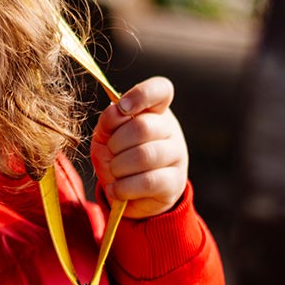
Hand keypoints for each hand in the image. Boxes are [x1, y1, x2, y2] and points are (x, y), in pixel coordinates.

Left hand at [90, 76, 188, 218]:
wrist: (129, 194)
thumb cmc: (118, 157)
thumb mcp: (107, 136)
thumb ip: (109, 120)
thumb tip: (117, 110)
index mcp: (155, 111)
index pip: (160, 89)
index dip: (141, 94)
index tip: (122, 108)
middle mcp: (171, 130)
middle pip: (143, 127)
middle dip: (116, 143)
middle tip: (110, 153)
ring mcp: (177, 155)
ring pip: (144, 156)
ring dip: (118, 167)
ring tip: (113, 172)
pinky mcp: (175, 182)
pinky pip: (147, 182)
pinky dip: (123, 187)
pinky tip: (116, 189)